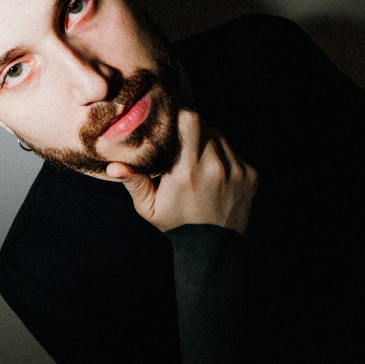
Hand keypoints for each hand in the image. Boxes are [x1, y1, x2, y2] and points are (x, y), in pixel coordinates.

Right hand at [106, 110, 257, 234]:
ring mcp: (236, 171)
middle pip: (204, 125)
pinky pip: (234, 151)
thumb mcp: (148, 207)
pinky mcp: (250, 175)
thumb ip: (133, 182)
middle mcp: (214, 167)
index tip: (172, 120)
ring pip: (219, 136)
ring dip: (208, 142)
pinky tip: (214, 173)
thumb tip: (113, 166)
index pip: (190, 121)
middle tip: (182, 144)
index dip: (181, 115)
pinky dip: (224, 156)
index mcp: (187, 171)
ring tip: (197, 161)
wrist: (213, 249)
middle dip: (191, 130)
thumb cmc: (176, 224)